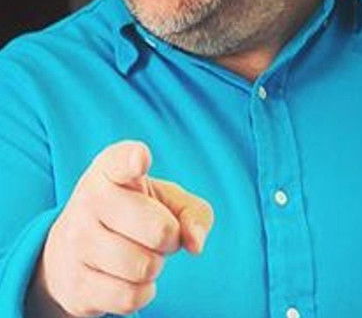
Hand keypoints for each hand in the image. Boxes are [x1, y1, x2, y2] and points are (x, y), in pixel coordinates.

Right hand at [33, 140, 213, 316]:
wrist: (70, 252)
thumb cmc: (132, 214)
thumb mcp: (164, 200)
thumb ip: (193, 212)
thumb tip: (195, 244)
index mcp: (110, 168)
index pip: (122, 160)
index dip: (135, 160)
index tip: (140, 160)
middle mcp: (89, 199)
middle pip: (159, 229)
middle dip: (170, 238)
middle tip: (157, 234)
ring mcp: (77, 241)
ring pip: (145, 267)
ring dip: (153, 266)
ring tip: (138, 253)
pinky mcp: (75, 283)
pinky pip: (130, 297)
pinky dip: (141, 292)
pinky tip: (127, 278)